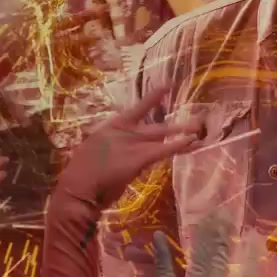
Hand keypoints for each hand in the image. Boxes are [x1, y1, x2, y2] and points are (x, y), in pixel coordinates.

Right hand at [58, 85, 199, 208]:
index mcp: (110, 128)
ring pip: (162, 134)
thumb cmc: (81, 177)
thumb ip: (109, 148)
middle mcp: (123, 131)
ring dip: (182, 131)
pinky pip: (163, 150)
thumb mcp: (92, 154)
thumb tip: (117, 151)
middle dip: (173, 122)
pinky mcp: (138, 158)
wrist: (77, 189)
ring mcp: (131, 143)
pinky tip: (191, 142)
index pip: (136, 110)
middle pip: (154, 124)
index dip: (152, 98)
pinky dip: (178, 146)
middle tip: (192, 115)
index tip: (166, 87)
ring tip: (198, 126)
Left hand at [153, 211, 258, 276]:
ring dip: (204, 236)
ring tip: (210, 216)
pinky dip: (163, 255)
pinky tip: (158, 235)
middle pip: (220, 257)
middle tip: (226, 212)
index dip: (250, 254)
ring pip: (200, 257)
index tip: (254, 234)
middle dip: (223, 234)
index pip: (245, 273)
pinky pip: (167, 273)